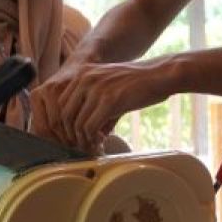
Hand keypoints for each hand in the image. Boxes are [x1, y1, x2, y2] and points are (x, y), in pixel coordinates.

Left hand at [32, 58, 175, 152]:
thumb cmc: (139, 83)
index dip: (65, 124)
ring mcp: (96, 89)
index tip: (75, 137)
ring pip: (76, 123)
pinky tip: (101, 143)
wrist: (160, 74)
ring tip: (92, 147)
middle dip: (71, 134)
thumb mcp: (110, 88)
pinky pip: (90, 127)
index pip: (61, 104)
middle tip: (81, 145)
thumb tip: (89, 134)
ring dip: (82, 140)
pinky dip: (92, 139)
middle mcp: (86, 79)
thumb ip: (96, 106)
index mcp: (83, 74)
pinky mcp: (109, 100)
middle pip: (64, 115)